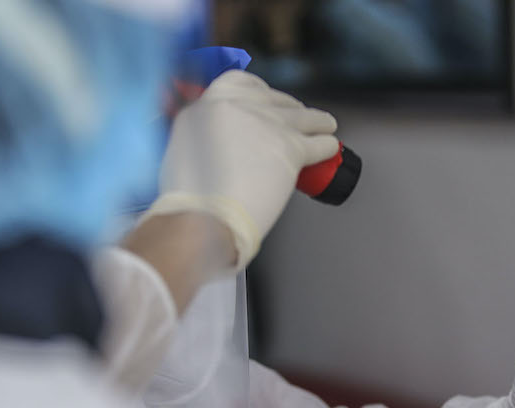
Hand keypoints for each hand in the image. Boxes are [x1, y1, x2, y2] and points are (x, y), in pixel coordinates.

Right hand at [142, 70, 338, 268]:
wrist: (205, 218)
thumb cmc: (192, 199)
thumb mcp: (184, 150)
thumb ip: (202, 137)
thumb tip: (219, 143)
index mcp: (206, 105)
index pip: (240, 82)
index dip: (259, 91)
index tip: (267, 98)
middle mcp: (236, 106)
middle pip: (274, 99)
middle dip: (289, 107)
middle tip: (297, 117)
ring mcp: (265, 124)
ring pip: (301, 117)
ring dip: (317, 122)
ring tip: (326, 126)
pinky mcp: (290, 147)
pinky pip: (317, 143)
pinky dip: (327, 145)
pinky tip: (331, 147)